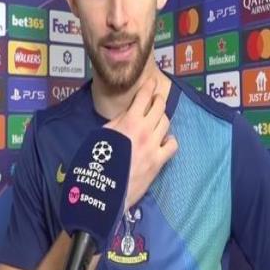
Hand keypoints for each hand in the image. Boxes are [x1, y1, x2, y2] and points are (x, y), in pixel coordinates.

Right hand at [104, 78, 177, 208]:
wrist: (103, 187)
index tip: (152, 81)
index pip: (144, 97)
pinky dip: (169, 139)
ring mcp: (154, 145)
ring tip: (157, 119)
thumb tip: (127, 114)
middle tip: (156, 98)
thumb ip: (116, 122)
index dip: (149, 86)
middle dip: (158, 99)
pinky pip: (172, 144)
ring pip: (166, 122)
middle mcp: (145, 130)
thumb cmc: (97, 160)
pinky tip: (163, 140)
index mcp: (129, 121)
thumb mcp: (101, 134)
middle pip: (160, 107)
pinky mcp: (159, 160)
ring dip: (162, 118)